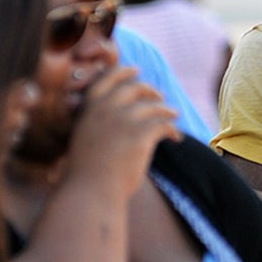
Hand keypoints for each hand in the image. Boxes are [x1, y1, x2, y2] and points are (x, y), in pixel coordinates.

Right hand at [65, 66, 180, 195]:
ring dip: (167, 110)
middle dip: (150, 90)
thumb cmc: (85, 172)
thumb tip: (118, 114)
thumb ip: (98, 122)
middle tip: (160, 97)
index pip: (108, 78)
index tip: (135, 70)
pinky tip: (176, 138)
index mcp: (89, 108)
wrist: (89, 192)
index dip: (123, 71)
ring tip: (174, 116)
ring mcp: (124, 120)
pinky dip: (173, 130)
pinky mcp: (141, 134)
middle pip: (136, 87)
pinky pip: (164, 125)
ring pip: (154, 107)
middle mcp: (106, 109)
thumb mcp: (85, 138)